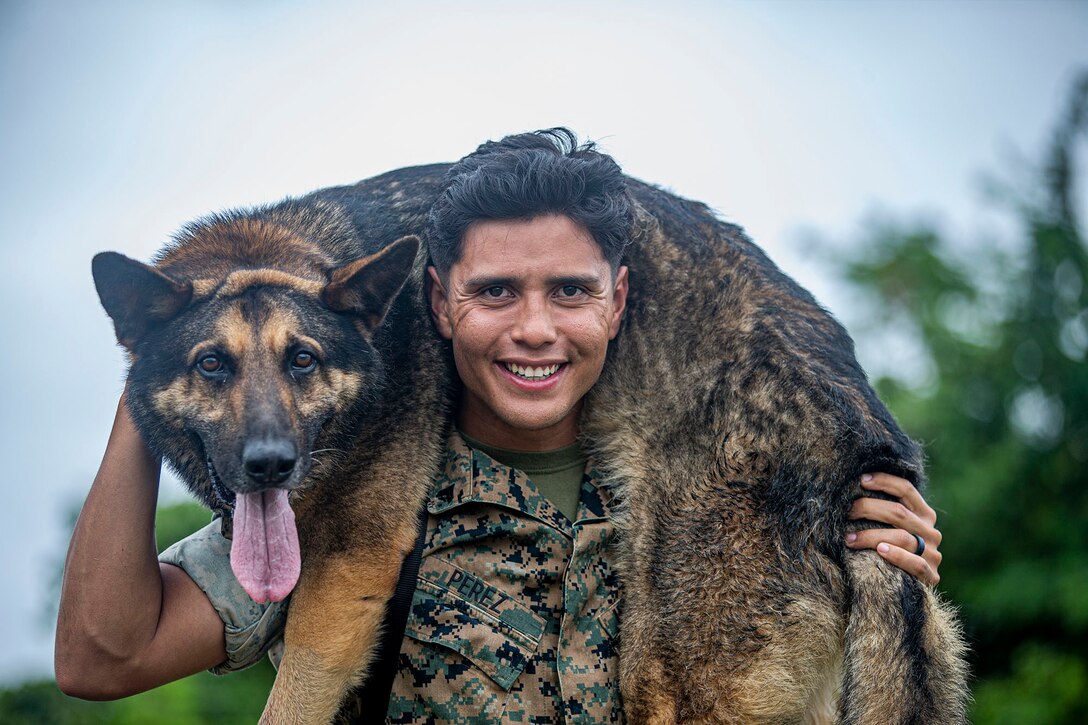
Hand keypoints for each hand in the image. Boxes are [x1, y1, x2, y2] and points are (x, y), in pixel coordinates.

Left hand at [846, 472, 942, 586]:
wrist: (907, 592)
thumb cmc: (890, 550)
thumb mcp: (891, 527)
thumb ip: (883, 512)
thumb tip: (854, 488)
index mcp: (924, 514)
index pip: (906, 489)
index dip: (884, 481)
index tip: (861, 480)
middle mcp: (931, 531)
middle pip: (899, 512)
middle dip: (868, 508)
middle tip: (846, 511)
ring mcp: (933, 554)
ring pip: (901, 537)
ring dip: (871, 535)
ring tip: (849, 538)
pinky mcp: (930, 575)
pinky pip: (914, 563)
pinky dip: (896, 555)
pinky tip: (880, 551)